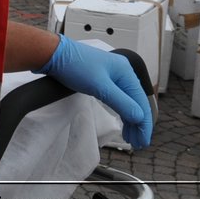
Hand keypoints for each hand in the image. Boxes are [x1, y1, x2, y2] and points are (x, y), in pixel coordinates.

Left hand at [37, 35, 151, 147]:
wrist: (55, 55)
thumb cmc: (75, 66)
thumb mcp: (100, 87)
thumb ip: (121, 102)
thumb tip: (139, 117)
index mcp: (125, 72)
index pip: (141, 101)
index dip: (143, 124)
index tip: (143, 141)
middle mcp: (122, 72)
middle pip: (136, 102)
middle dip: (138, 124)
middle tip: (138, 143)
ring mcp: (113, 75)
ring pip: (128, 101)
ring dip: (131, 119)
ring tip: (130, 137)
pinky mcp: (103, 79)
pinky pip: (119, 98)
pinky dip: (122, 111)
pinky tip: (122, 122)